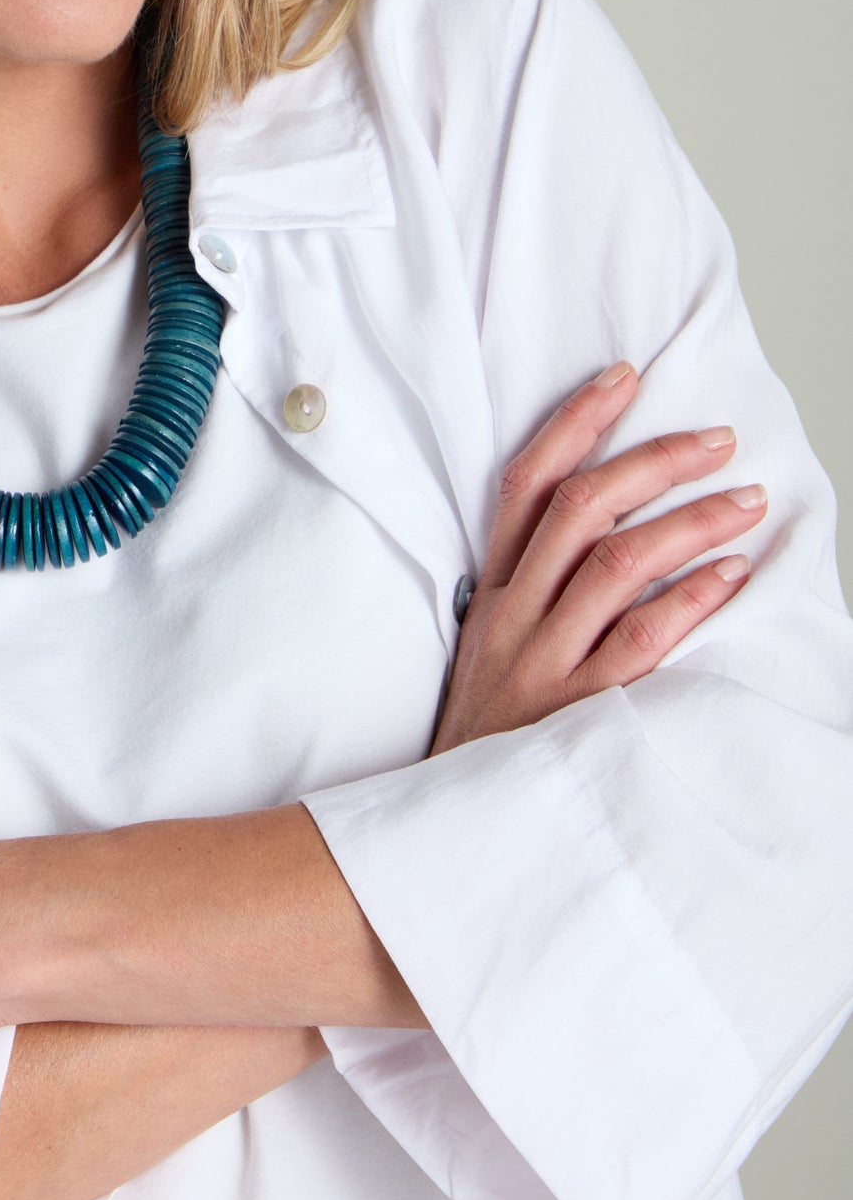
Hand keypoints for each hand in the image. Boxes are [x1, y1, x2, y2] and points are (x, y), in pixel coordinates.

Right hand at [432, 360, 764, 754]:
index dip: (576, 422)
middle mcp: (514, 614)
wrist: (452, 821)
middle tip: (718, 439)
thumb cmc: (487, 732)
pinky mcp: (578, 709)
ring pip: (619, 562)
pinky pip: (642, 640)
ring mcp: (544, 661)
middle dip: (655, 460)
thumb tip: (605, 529)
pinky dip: (692, 599)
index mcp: (495, 591)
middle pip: (581, 507)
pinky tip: (733, 576)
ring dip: (692, 521)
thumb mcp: (492, 648)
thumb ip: (535, 591)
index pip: (527, 482)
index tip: (627, 377)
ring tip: (747, 500)